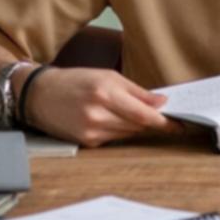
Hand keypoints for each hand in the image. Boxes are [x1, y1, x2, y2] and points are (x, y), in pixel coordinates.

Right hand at [22, 67, 177, 147]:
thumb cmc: (75, 81)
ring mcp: (91, 131)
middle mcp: (98, 114)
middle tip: (163, 116)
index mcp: (105, 92)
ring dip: (135, 126)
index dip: (165, 122)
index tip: (180, 125)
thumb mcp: (107, 76)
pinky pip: (114, 139)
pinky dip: (118, 130)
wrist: (39, 95)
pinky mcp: (87, 142)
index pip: (143, 114)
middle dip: (151, 122)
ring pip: (128, 134)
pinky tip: (109, 119)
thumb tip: (161, 103)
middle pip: (138, 125)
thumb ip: (136, 91)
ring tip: (127, 112)